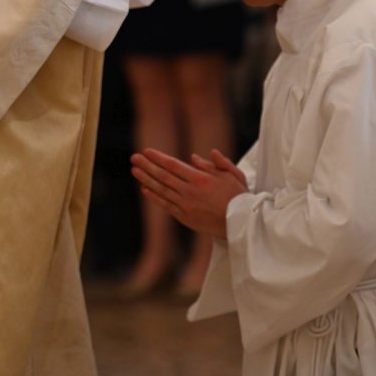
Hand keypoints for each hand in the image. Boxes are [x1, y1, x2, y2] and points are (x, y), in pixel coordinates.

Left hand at [131, 147, 248, 239]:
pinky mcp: (185, 217)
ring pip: (161, 190)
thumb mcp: (232, 174)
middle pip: (163, 176)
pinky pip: (165, 205)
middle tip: (133, 158)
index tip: (146, 151)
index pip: (173, 165)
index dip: (158, 158)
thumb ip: (215, 163)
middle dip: (147, 166)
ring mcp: (186, 205)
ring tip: (134, 170)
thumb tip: (194, 157)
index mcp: (200, 178)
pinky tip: (145, 189)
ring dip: (146, 179)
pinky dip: (154, 196)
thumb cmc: (239, 197)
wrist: (241, 224)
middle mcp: (190, 191)